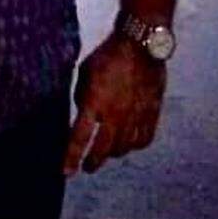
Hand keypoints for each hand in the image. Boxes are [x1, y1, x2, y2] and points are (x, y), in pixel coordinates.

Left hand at [63, 34, 166, 175]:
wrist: (140, 46)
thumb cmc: (108, 56)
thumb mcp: (85, 73)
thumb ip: (83, 96)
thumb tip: (84, 112)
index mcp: (95, 103)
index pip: (79, 137)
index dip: (71, 157)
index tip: (66, 172)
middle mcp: (116, 115)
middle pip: (103, 149)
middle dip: (92, 162)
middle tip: (87, 167)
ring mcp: (135, 117)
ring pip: (124, 148)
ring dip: (113, 153)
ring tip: (107, 152)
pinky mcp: (151, 114)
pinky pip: (144, 139)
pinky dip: (135, 145)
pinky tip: (130, 143)